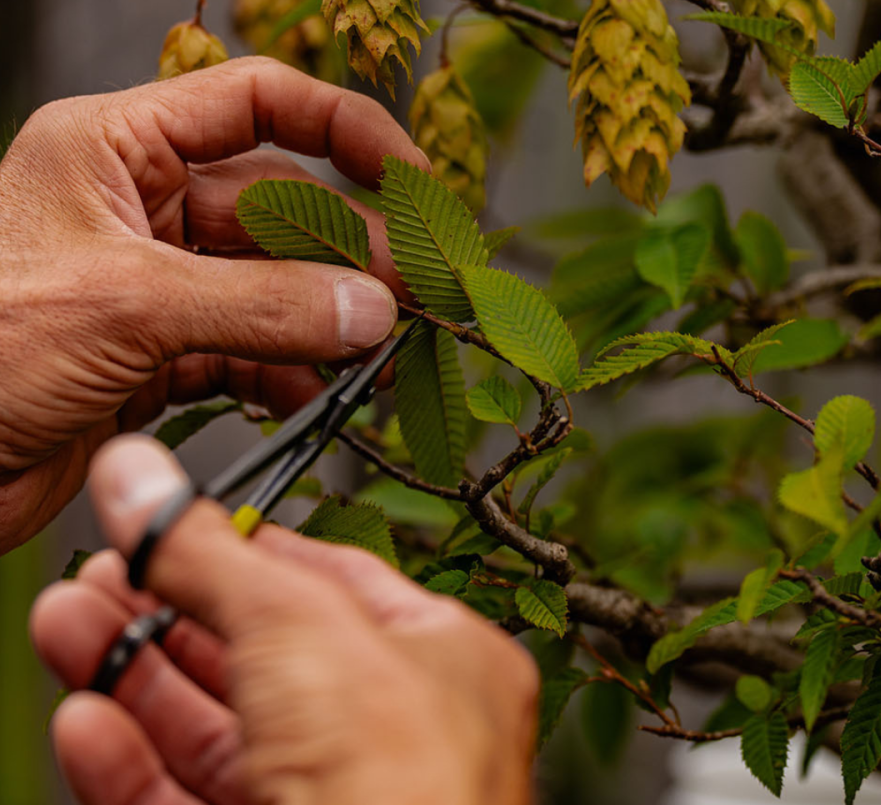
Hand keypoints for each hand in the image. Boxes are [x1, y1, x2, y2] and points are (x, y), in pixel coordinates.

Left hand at [0, 57, 428, 551]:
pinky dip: (287, 374)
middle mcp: (142, 208)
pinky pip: (248, 352)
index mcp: (118, 147)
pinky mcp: (159, 355)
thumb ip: (262, 307)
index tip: (411, 177)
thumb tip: (373, 309)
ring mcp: (156, 286)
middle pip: (281, 210)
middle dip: (351, 252)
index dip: (345, 128)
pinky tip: (314, 395)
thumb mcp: (128, 307)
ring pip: (272, 289)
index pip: (257, 103)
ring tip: (376, 356)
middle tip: (416, 296)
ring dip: (327, 321)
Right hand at [30, 436, 537, 804]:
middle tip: (100, 576)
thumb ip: (209, 553)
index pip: (328, 583)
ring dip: (134, 677)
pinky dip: (130, 764)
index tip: (176, 530)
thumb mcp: (296, 624)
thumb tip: (138, 478)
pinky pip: (187, 802)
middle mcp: (393, 737)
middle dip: (167, 608)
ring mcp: (331, 802)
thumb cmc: (399, 783)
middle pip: (258, 655)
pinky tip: (87, 722)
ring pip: (214, 730)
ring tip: (70, 625)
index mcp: (440, 661)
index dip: (244, 551)